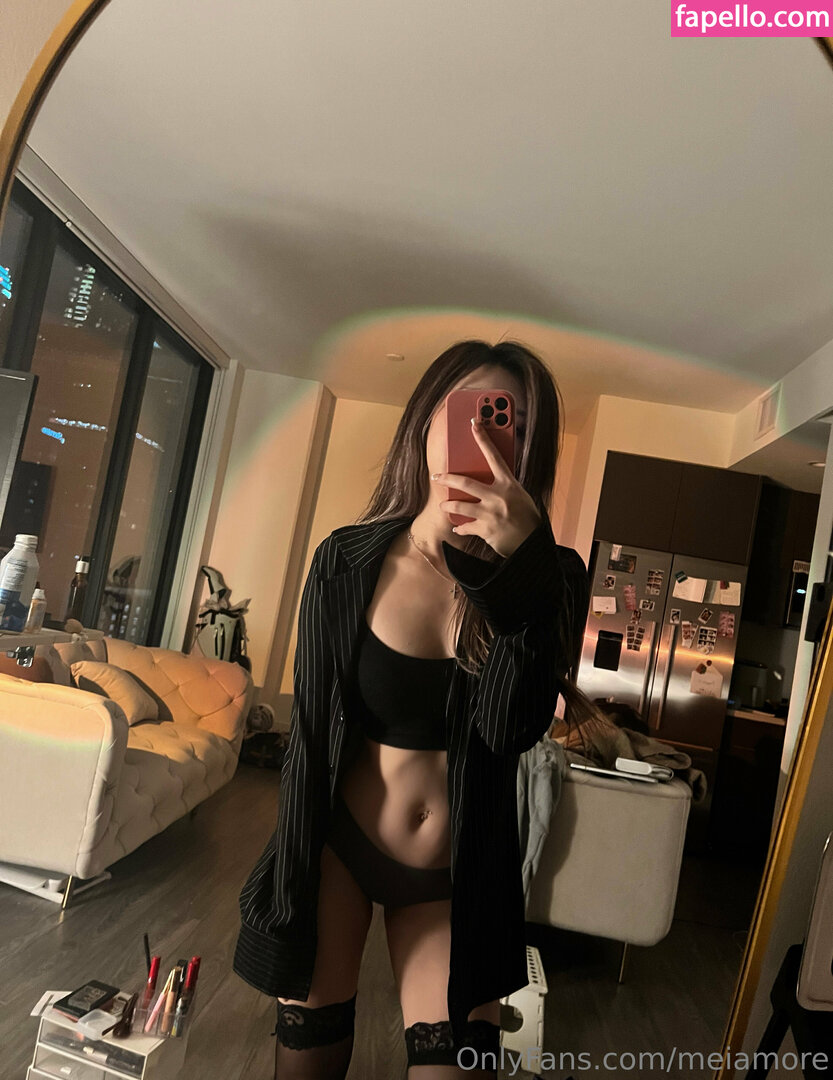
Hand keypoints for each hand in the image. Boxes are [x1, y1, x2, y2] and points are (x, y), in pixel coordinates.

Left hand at [431, 418, 541, 557]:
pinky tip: (458, 529)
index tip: (474, 424)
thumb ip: (505, 487)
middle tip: (437, 476)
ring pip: (459, 505)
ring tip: (444, 505)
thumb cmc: (528, 518)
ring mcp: (490, 514)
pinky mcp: (485, 530)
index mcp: (509, 484)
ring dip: (448, 505)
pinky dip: (460, 528)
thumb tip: (488, 479)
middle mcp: (498, 496)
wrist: (532, 544)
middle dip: (447, 478)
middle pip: (465, 482)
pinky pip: (465, 527)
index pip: (494, 456)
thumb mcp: (520, 496)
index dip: (483, 438)